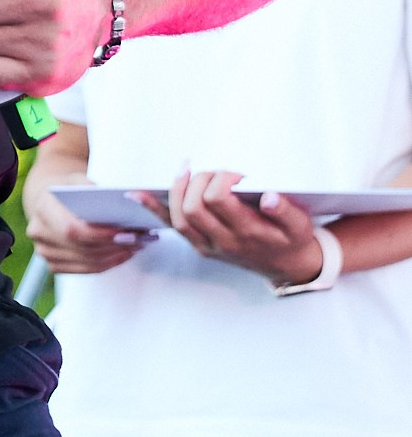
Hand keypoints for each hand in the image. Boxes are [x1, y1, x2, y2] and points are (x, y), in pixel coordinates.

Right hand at [24, 169, 155, 278]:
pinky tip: (123, 253)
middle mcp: (39, 232)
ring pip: (87, 262)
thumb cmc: (67, 190)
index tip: (126, 233)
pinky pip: (86, 270)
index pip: (72, 229)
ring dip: (115, 256)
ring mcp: (44, 252)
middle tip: (139, 240)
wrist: (48, 202)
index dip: (100, 235)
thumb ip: (92, 189)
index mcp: (43, 208)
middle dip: (114, 246)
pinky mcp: (54, 265)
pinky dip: (108, 263)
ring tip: (136, 246)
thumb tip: (120, 202)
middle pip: (82, 248)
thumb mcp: (77, 180)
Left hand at [165, 169, 323, 285]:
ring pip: (179, 218)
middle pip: (193, 207)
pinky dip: (154, 209)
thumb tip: (269, 197)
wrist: (287, 267)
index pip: (218, 199)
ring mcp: (209, 246)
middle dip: (197, 180)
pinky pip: (172, 227)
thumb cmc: (291, 239)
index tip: (234, 173)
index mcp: (248, 232)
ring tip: (186, 169)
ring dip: (176, 189)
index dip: (221, 178)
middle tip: (212, 170)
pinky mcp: (200, 246)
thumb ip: (284, 210)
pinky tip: (138, 194)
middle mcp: (224, 242)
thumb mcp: (299, 224)